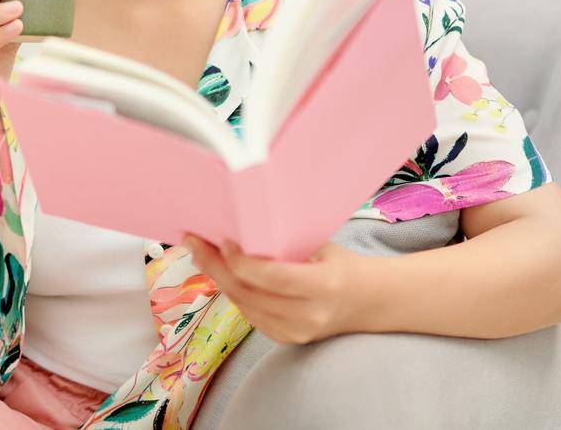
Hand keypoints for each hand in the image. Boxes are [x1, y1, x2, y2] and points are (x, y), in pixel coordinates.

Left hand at [180, 233, 372, 344]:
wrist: (367, 302)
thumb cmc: (341, 263)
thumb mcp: (321, 246)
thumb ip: (285, 242)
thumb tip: (241, 222)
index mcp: (323, 286)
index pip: (273, 277)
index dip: (242, 262)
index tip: (223, 240)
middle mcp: (309, 315)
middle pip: (249, 293)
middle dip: (215, 266)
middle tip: (193, 241)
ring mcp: (296, 332)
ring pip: (243, 305)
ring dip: (218, 278)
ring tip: (200, 252)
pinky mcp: (285, 339)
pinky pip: (249, 314)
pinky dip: (233, 292)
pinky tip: (221, 273)